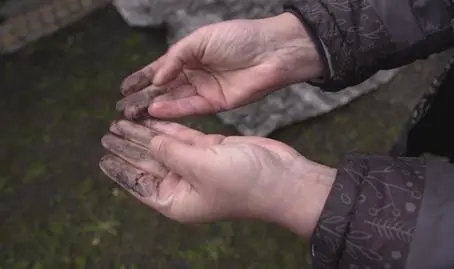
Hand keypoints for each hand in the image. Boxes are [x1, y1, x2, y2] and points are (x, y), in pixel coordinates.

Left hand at [99, 119, 334, 237]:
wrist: (282, 178)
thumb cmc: (243, 183)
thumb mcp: (200, 168)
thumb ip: (171, 152)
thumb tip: (149, 142)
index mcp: (177, 200)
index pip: (140, 184)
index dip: (120, 168)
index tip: (103, 156)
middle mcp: (184, 184)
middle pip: (149, 162)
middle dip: (129, 146)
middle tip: (108, 130)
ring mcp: (198, 166)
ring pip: (165, 147)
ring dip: (146, 134)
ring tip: (123, 120)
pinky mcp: (212, 150)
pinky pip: (184, 137)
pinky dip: (169, 128)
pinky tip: (152, 118)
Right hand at [117, 12, 323, 119]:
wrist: (271, 51)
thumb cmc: (238, 38)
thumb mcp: (200, 40)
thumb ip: (176, 58)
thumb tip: (157, 77)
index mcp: (190, 55)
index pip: (160, 68)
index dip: (142, 78)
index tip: (123, 88)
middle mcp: (195, 74)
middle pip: (164, 88)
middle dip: (143, 97)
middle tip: (122, 108)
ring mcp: (205, 89)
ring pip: (174, 100)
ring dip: (153, 107)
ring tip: (132, 113)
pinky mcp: (216, 103)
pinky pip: (190, 108)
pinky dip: (173, 110)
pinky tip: (155, 111)